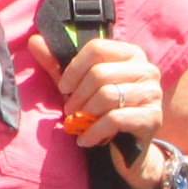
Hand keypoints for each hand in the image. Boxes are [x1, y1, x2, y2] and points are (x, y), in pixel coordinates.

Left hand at [27, 34, 165, 154]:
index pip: (97, 48)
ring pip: (108, 96)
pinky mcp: (153, 117)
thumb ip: (58, 64)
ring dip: (85, 114)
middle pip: (100, 73)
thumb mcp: (79, 86)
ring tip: (78, 123)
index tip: (63, 88)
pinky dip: (94, 131)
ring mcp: (153, 93)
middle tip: (70, 111)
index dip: (73, 69)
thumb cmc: (102, 110)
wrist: (128, 147)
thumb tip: (34, 41)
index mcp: (131, 54)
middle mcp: (147, 69)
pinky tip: (85, 139)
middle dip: (77, 96)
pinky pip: (116, 119)